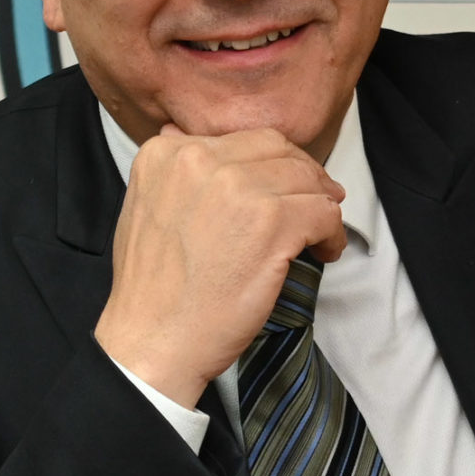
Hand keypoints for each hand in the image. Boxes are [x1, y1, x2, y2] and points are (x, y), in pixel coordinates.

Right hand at [95, 127, 346, 408]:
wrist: (153, 340)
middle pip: (278, 151)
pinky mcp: (272, 222)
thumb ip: (170, 172)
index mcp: (167, 154)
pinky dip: (332, 233)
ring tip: (320, 234)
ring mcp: (238, 188)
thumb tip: (184, 135)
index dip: (270, 164)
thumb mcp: (143, 209)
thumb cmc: (152, 290)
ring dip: (320, 206)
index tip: (283, 186)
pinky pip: (324, 213)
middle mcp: (199, 160)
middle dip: (303, 176)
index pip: (242, 141)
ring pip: (305, 180)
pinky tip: (324, 251)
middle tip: (319, 201)